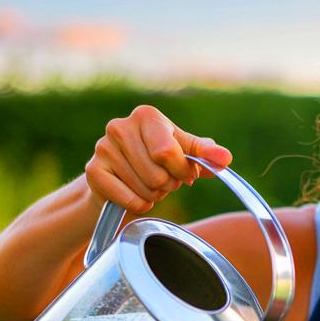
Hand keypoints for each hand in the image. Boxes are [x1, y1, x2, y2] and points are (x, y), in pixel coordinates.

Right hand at [84, 104, 233, 212]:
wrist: (119, 178)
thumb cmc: (156, 161)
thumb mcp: (183, 152)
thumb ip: (205, 153)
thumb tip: (225, 158)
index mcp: (146, 116)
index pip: (169, 152)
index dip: (181, 170)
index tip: (183, 172)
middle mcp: (120, 126)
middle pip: (158, 174)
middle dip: (168, 184)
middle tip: (162, 180)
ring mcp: (103, 148)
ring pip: (145, 188)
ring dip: (154, 195)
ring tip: (148, 185)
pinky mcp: (94, 172)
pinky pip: (129, 199)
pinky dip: (139, 204)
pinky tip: (134, 194)